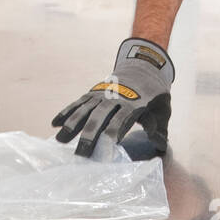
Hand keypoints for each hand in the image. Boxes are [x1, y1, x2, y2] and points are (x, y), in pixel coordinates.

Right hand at [52, 38, 174, 156]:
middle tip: (80, 153)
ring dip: (72, 125)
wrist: (143, 66)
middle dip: (89, 135)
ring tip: (60, 141)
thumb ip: (160, 128)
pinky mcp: (93, 93)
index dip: (115, 131)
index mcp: (134, 103)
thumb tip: (158, 145)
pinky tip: (54, 124)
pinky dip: (66, 112)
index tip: (107, 144)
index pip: (122, 119)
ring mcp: (101, 95)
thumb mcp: (164, 108)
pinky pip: (77, 103)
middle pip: (99, 117)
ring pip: (84, 110)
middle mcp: (114, 98)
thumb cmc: (155, 94)